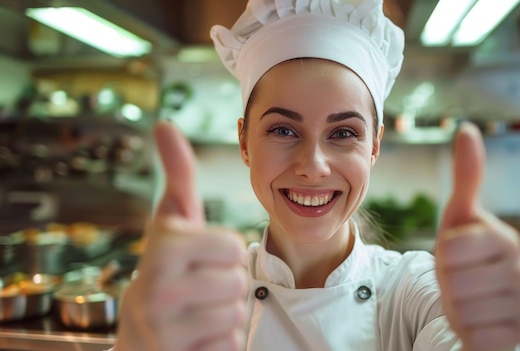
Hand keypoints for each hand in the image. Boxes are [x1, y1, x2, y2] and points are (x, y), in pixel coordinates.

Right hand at [115, 122, 247, 350]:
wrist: (140, 328)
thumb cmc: (167, 267)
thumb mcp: (172, 220)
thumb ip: (177, 174)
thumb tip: (165, 125)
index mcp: (161, 250)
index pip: (233, 247)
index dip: (225, 252)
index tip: (200, 258)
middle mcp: (155, 290)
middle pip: (238, 281)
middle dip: (227, 283)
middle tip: (199, 287)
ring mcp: (164, 330)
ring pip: (237, 313)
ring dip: (226, 312)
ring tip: (198, 309)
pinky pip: (231, 343)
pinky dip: (222, 340)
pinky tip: (197, 334)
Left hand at [434, 123, 519, 350]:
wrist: (473, 302)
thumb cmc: (462, 257)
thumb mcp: (458, 217)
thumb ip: (466, 177)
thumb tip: (467, 128)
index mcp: (506, 240)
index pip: (450, 250)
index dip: (442, 257)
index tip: (453, 257)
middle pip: (454, 282)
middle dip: (447, 285)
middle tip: (458, 282)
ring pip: (463, 311)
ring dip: (456, 309)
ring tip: (467, 301)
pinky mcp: (519, 336)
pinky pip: (477, 337)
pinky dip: (467, 332)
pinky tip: (477, 322)